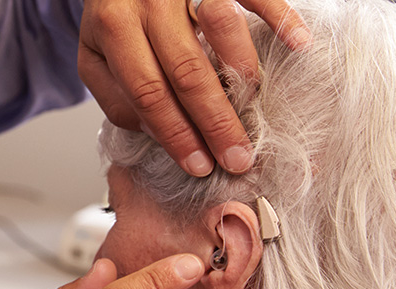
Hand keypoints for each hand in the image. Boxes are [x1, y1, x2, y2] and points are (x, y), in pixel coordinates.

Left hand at [79, 0, 310, 176]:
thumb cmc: (115, 15)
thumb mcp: (96, 54)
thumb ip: (116, 96)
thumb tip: (158, 133)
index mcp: (114, 26)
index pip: (147, 91)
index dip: (175, 133)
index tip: (199, 165)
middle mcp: (149, 1)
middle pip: (187, 70)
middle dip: (215, 122)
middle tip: (237, 158)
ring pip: (220, 29)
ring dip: (243, 76)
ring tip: (254, 112)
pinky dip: (280, 17)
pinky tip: (299, 44)